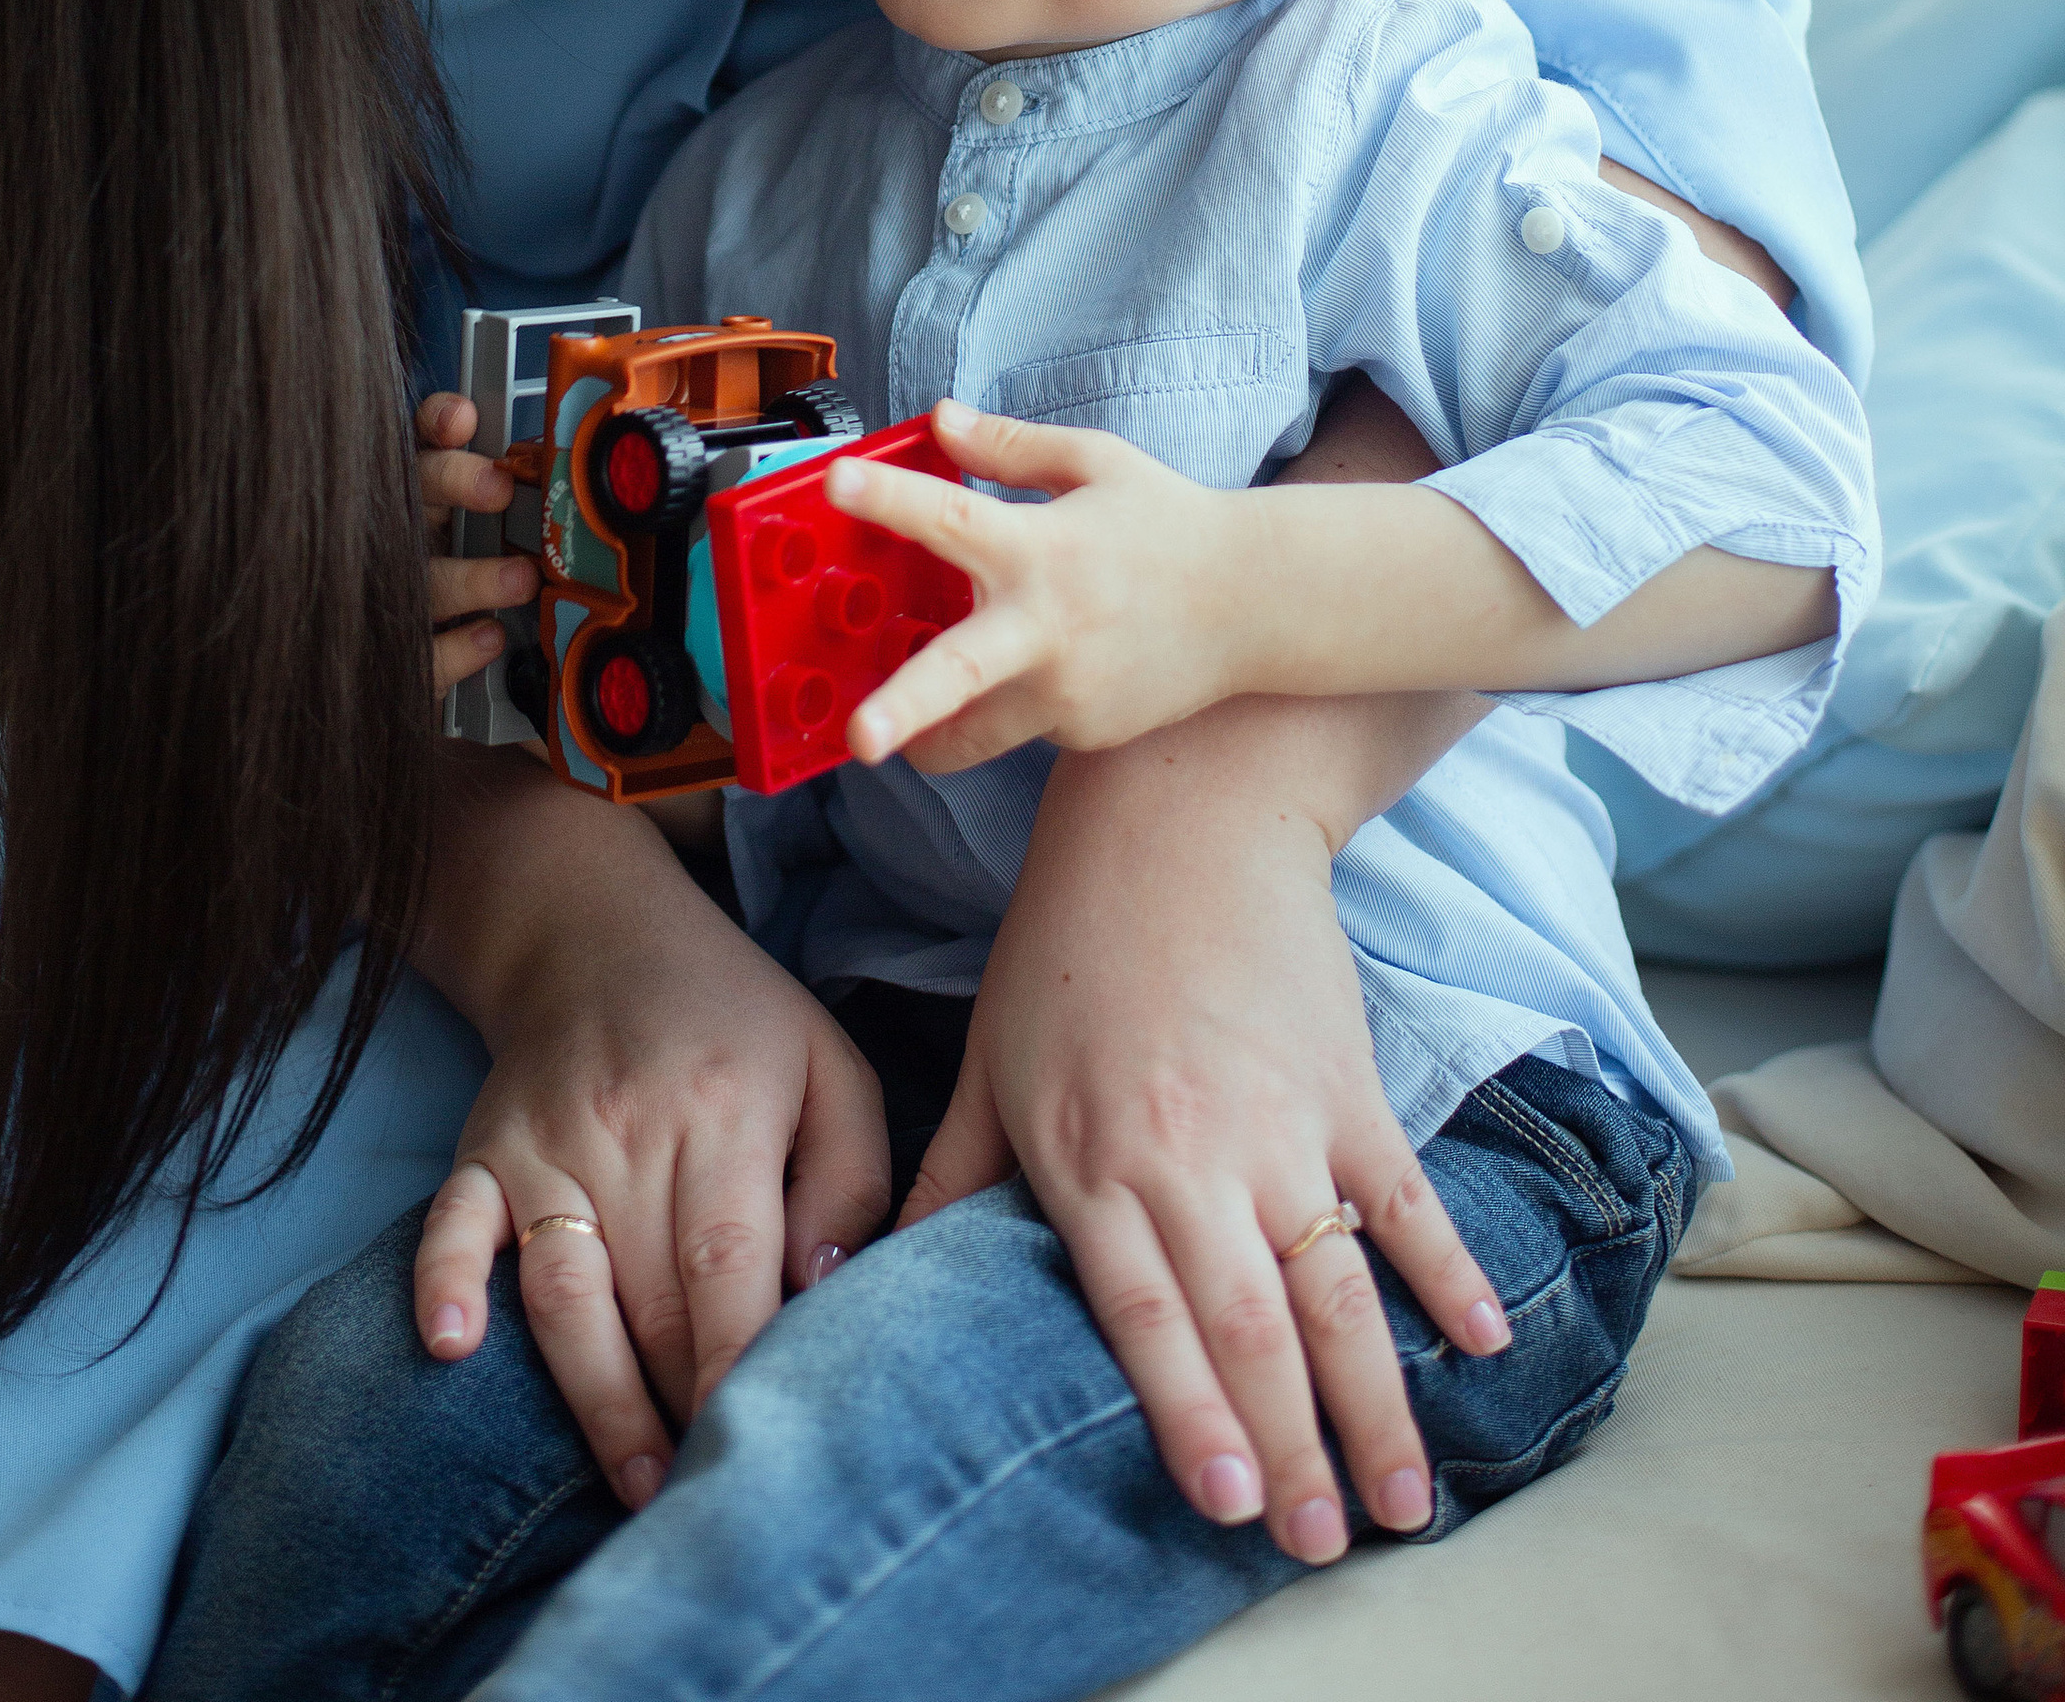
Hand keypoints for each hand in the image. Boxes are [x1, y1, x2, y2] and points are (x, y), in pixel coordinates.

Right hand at [410, 751, 891, 1506]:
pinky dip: (444, 1285)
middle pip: (652, 1302)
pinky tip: (452, 1349)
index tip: (761, 1444)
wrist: (595, 926)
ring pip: (563, 1292)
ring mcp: (544, 1146)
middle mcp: (628, 1134)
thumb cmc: (733, 1015)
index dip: (741, 1363)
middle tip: (718, 1494)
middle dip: (685, 1407)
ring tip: (638, 1485)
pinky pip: (452, 1226)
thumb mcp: (828, 1067)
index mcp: (722, 1115)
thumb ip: (851, 1181)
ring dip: (597, 1397)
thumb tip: (825, 1295)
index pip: (729, 1266)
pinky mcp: (481, 1154)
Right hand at [414, 387, 540, 704]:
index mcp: (421, 493)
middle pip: (414, 493)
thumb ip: (514, 497)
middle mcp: (399, 532)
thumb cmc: (460, 574)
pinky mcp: (398, 655)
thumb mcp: (493, 526)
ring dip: (473, 578)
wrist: (398, 667)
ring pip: (424, 577)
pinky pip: (424, 652)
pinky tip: (490, 635)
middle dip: (453, 480)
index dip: (438, 423)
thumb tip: (560, 474)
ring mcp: (390, 592)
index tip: (464, 419)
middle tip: (498, 488)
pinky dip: (458, 647)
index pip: (423, 440)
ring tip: (521, 580)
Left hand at [834, 400, 1239, 766]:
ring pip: (974, 732)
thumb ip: (1010, 447)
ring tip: (900, 730)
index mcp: (1039, 549)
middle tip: (858, 736)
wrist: (1258, 604)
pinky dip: (1008, 704)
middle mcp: (1045, 629)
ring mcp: (1065, 693)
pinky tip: (1042, 671)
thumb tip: (941, 420)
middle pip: (958, 677)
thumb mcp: (1095, 463)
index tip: (835, 483)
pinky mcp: (1081, 732)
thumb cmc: (1172, 523)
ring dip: (930, 732)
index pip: (950, 519)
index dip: (888, 499)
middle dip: (902, 710)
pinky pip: (1018, 724)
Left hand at [899, 699, 1506, 1566]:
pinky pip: (1406, 1198)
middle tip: (1322, 1547)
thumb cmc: (1067, 939)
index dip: (1191, 1416)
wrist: (1177, 812)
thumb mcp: (989, 1057)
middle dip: (1292, 1451)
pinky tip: (1483, 1348)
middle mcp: (1193, 1155)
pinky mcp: (1348, 1086)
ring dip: (1377, 1401)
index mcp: (1094, 1159)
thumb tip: (877, 1279)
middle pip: (1251, 1327)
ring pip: (1337, 1287)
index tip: (1223, 1508)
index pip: (1146, 1317)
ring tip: (1409, 1502)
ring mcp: (1282, 1123)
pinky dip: (1449, 1274)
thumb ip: (953, 1178)